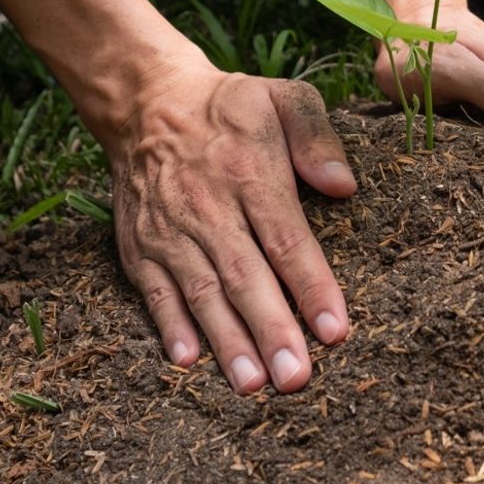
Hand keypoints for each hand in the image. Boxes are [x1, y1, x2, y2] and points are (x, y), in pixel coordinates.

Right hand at [109, 60, 355, 393]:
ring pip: (202, 293)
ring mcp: (170, 231)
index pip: (287, 239)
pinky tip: (188, 360)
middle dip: (272, 331)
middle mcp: (208, 207)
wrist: (146, 101)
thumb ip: (317, 137)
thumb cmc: (231, 107)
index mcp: (249, 173)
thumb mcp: (283, 98)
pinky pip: (154, 291)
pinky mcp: (140, 246)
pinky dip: (169, 326)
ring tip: (253, 385)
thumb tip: (344, 187)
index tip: (336, 330)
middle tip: (297, 379)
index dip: (311, 287)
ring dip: (227, 342)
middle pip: (245, 277)